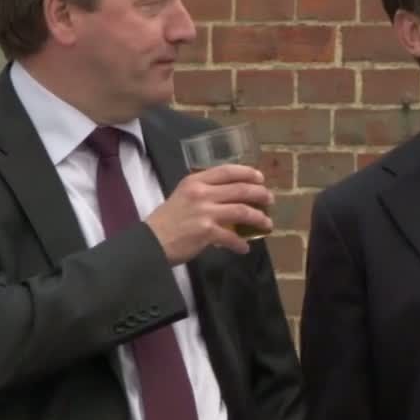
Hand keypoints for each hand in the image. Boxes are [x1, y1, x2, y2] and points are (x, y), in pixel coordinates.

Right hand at [146, 163, 273, 264]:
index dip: (248, 173)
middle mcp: (201, 193)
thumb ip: (203, 192)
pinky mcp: (206, 232)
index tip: (260, 178)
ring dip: (258, 218)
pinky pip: (232, 237)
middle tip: (269, 200)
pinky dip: (240, 243)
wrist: (149, 242)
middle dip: (260, 194)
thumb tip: (227, 196)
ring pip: (242, 211)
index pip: (227, 171)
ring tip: (266, 223)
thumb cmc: (166, 220)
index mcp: (195, 181)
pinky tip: (244, 248)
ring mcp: (205, 212)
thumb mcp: (182, 196)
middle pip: (240, 189)